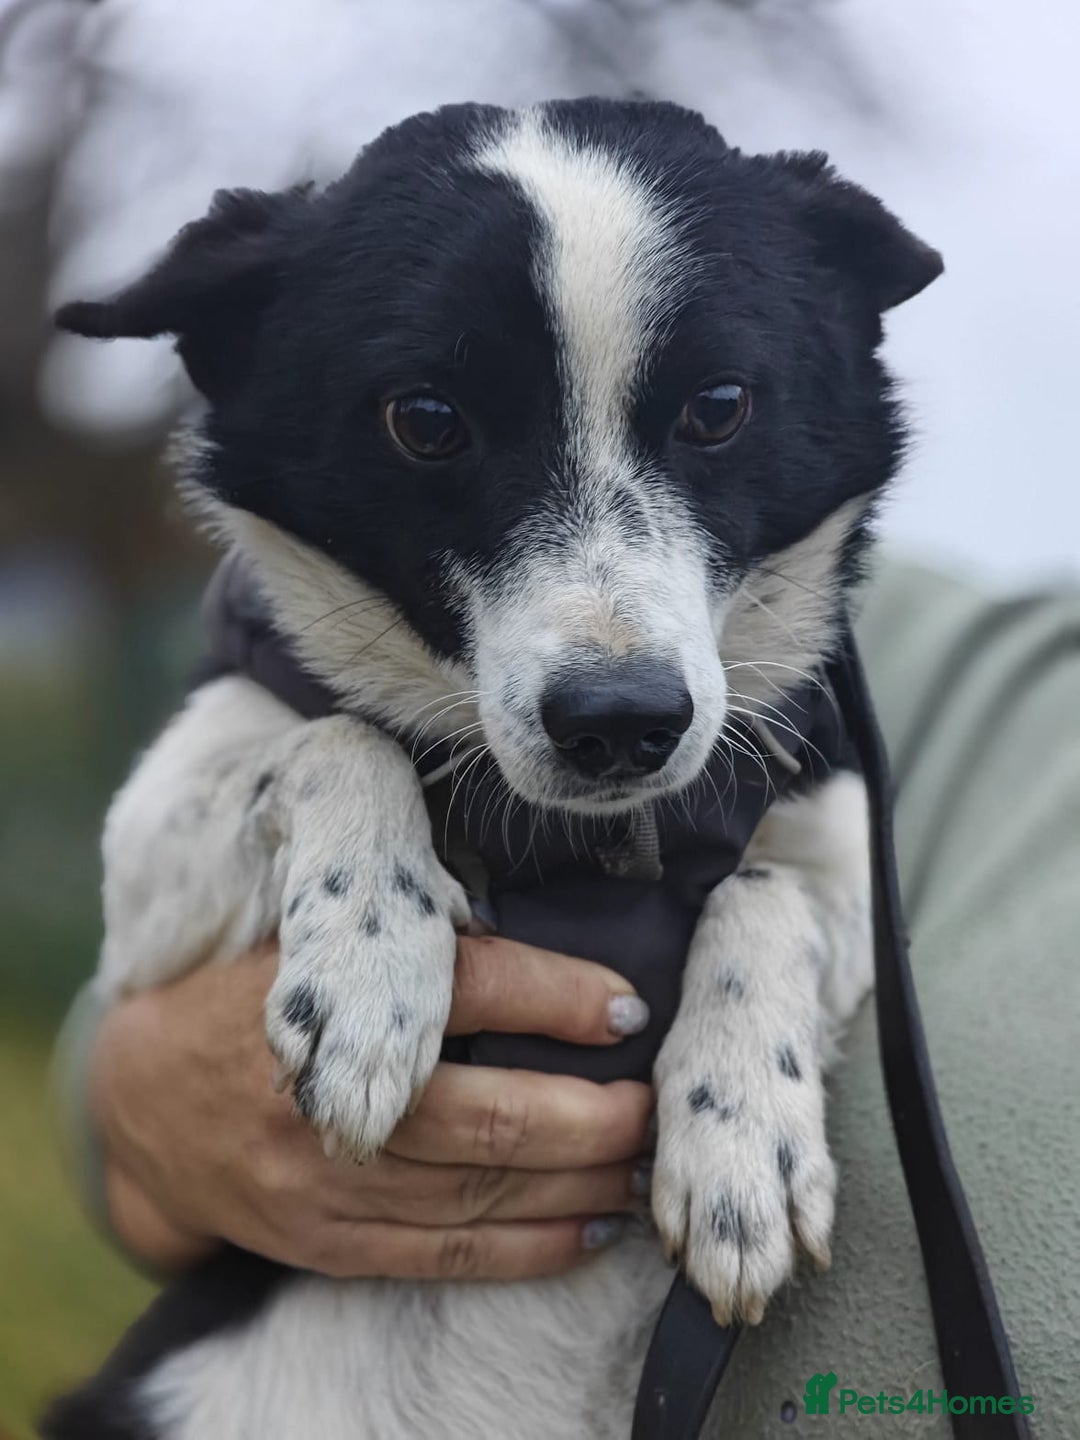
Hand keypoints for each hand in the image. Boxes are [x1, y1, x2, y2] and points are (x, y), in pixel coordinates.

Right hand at [91, 938, 653, 1279]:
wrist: (143, 1101)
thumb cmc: (248, 997)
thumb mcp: (300, 934)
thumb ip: (397, 928)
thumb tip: (517, 914)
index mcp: (323, 1000)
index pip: (465, 989)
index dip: (558, 996)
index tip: (628, 1004)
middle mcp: (325, 1099)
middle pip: (487, 1115)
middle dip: (591, 1114)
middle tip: (655, 1101)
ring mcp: (324, 1184)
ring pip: (478, 1195)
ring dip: (578, 1184)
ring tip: (644, 1162)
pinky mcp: (325, 1242)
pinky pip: (442, 1255)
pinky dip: (527, 1248)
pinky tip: (590, 1228)